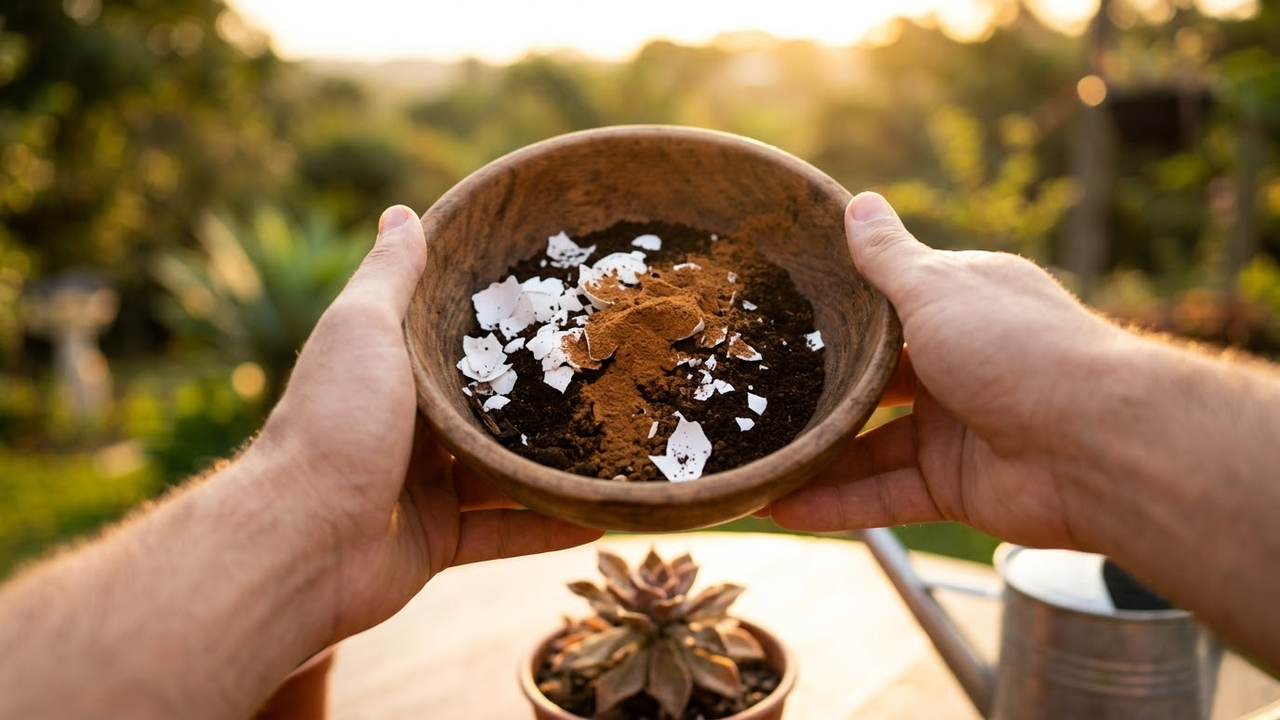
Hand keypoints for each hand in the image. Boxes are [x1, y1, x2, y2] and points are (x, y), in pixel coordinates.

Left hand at [252, 205, 602, 640]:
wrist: (303, 540)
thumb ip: (390, 277)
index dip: (504, 327)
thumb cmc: (332, 423)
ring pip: (506, 474)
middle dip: (545, 399)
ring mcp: (425, 488)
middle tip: (610, 378)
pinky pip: (507, 534)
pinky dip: (551, 528)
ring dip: (557, 466)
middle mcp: (410, 430)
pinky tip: (600, 518)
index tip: (563, 306)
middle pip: (490, 410)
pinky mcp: (439, 542)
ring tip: (620, 447)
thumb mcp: (363, 330)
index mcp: (394, 375)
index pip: (457, 344)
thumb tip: (401, 212)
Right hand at [767, 192, 1129, 548]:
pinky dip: (836, 503)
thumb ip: (887, 257)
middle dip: (818, 392)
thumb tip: (858, 202)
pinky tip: (781, 506)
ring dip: (816, 457)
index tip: (777, 319)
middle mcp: (957, 365)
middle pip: (871, 382)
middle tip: (750, 398)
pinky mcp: (954, 486)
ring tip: (754, 462)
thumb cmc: (1016, 348)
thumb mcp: (937, 288)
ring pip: (869, 446)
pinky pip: (885, 495)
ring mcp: (955, 429)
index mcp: (960, 306)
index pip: (887, 306)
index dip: (837, 313)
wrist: (1095, 443)